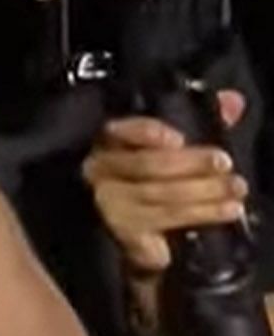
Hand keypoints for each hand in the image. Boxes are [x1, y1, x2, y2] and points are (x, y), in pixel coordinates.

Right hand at [82, 91, 249, 271]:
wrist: (129, 219)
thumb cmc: (153, 174)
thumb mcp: (172, 144)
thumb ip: (200, 122)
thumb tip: (233, 102)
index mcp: (110, 142)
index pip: (122, 131)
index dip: (149, 134)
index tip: (178, 139)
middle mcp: (102, 172)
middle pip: (145, 166)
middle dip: (189, 164)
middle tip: (224, 163)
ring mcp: (110, 205)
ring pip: (158, 197)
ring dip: (202, 195)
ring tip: (234, 193)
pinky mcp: (125, 233)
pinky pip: (165, 224)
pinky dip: (198, 217)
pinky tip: (224, 212)